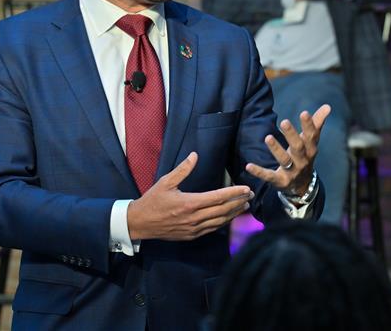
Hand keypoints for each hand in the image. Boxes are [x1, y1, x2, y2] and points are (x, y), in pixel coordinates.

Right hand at [127, 152, 253, 240]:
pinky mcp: (191, 236)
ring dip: (234, 213)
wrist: (139, 223)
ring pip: (220, 221)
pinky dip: (223, 222)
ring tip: (244, 205)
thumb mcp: (165, 182)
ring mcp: (193, 229)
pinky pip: (212, 229)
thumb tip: (195, 155)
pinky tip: (229, 216)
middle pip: (223, 210)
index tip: (246, 188)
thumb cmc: (152, 200)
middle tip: (250, 195)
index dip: (234, 192)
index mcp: (189, 203)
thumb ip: (182, 169)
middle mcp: (194, 218)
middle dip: (238, 202)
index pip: (218, 197)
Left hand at [246, 104, 330, 196]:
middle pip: (298, 147)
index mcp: (311, 150)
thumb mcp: (311, 142)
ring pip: (284, 160)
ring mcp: (291, 172)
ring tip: (268, 137)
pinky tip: (249, 166)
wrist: (302, 186)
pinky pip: (269, 176)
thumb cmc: (305, 157)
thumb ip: (317, 124)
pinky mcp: (279, 181)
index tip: (304, 113)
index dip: (309, 125)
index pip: (311, 136)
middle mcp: (303, 161)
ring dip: (276, 149)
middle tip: (284, 122)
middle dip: (291, 135)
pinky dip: (259, 172)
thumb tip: (327, 106)